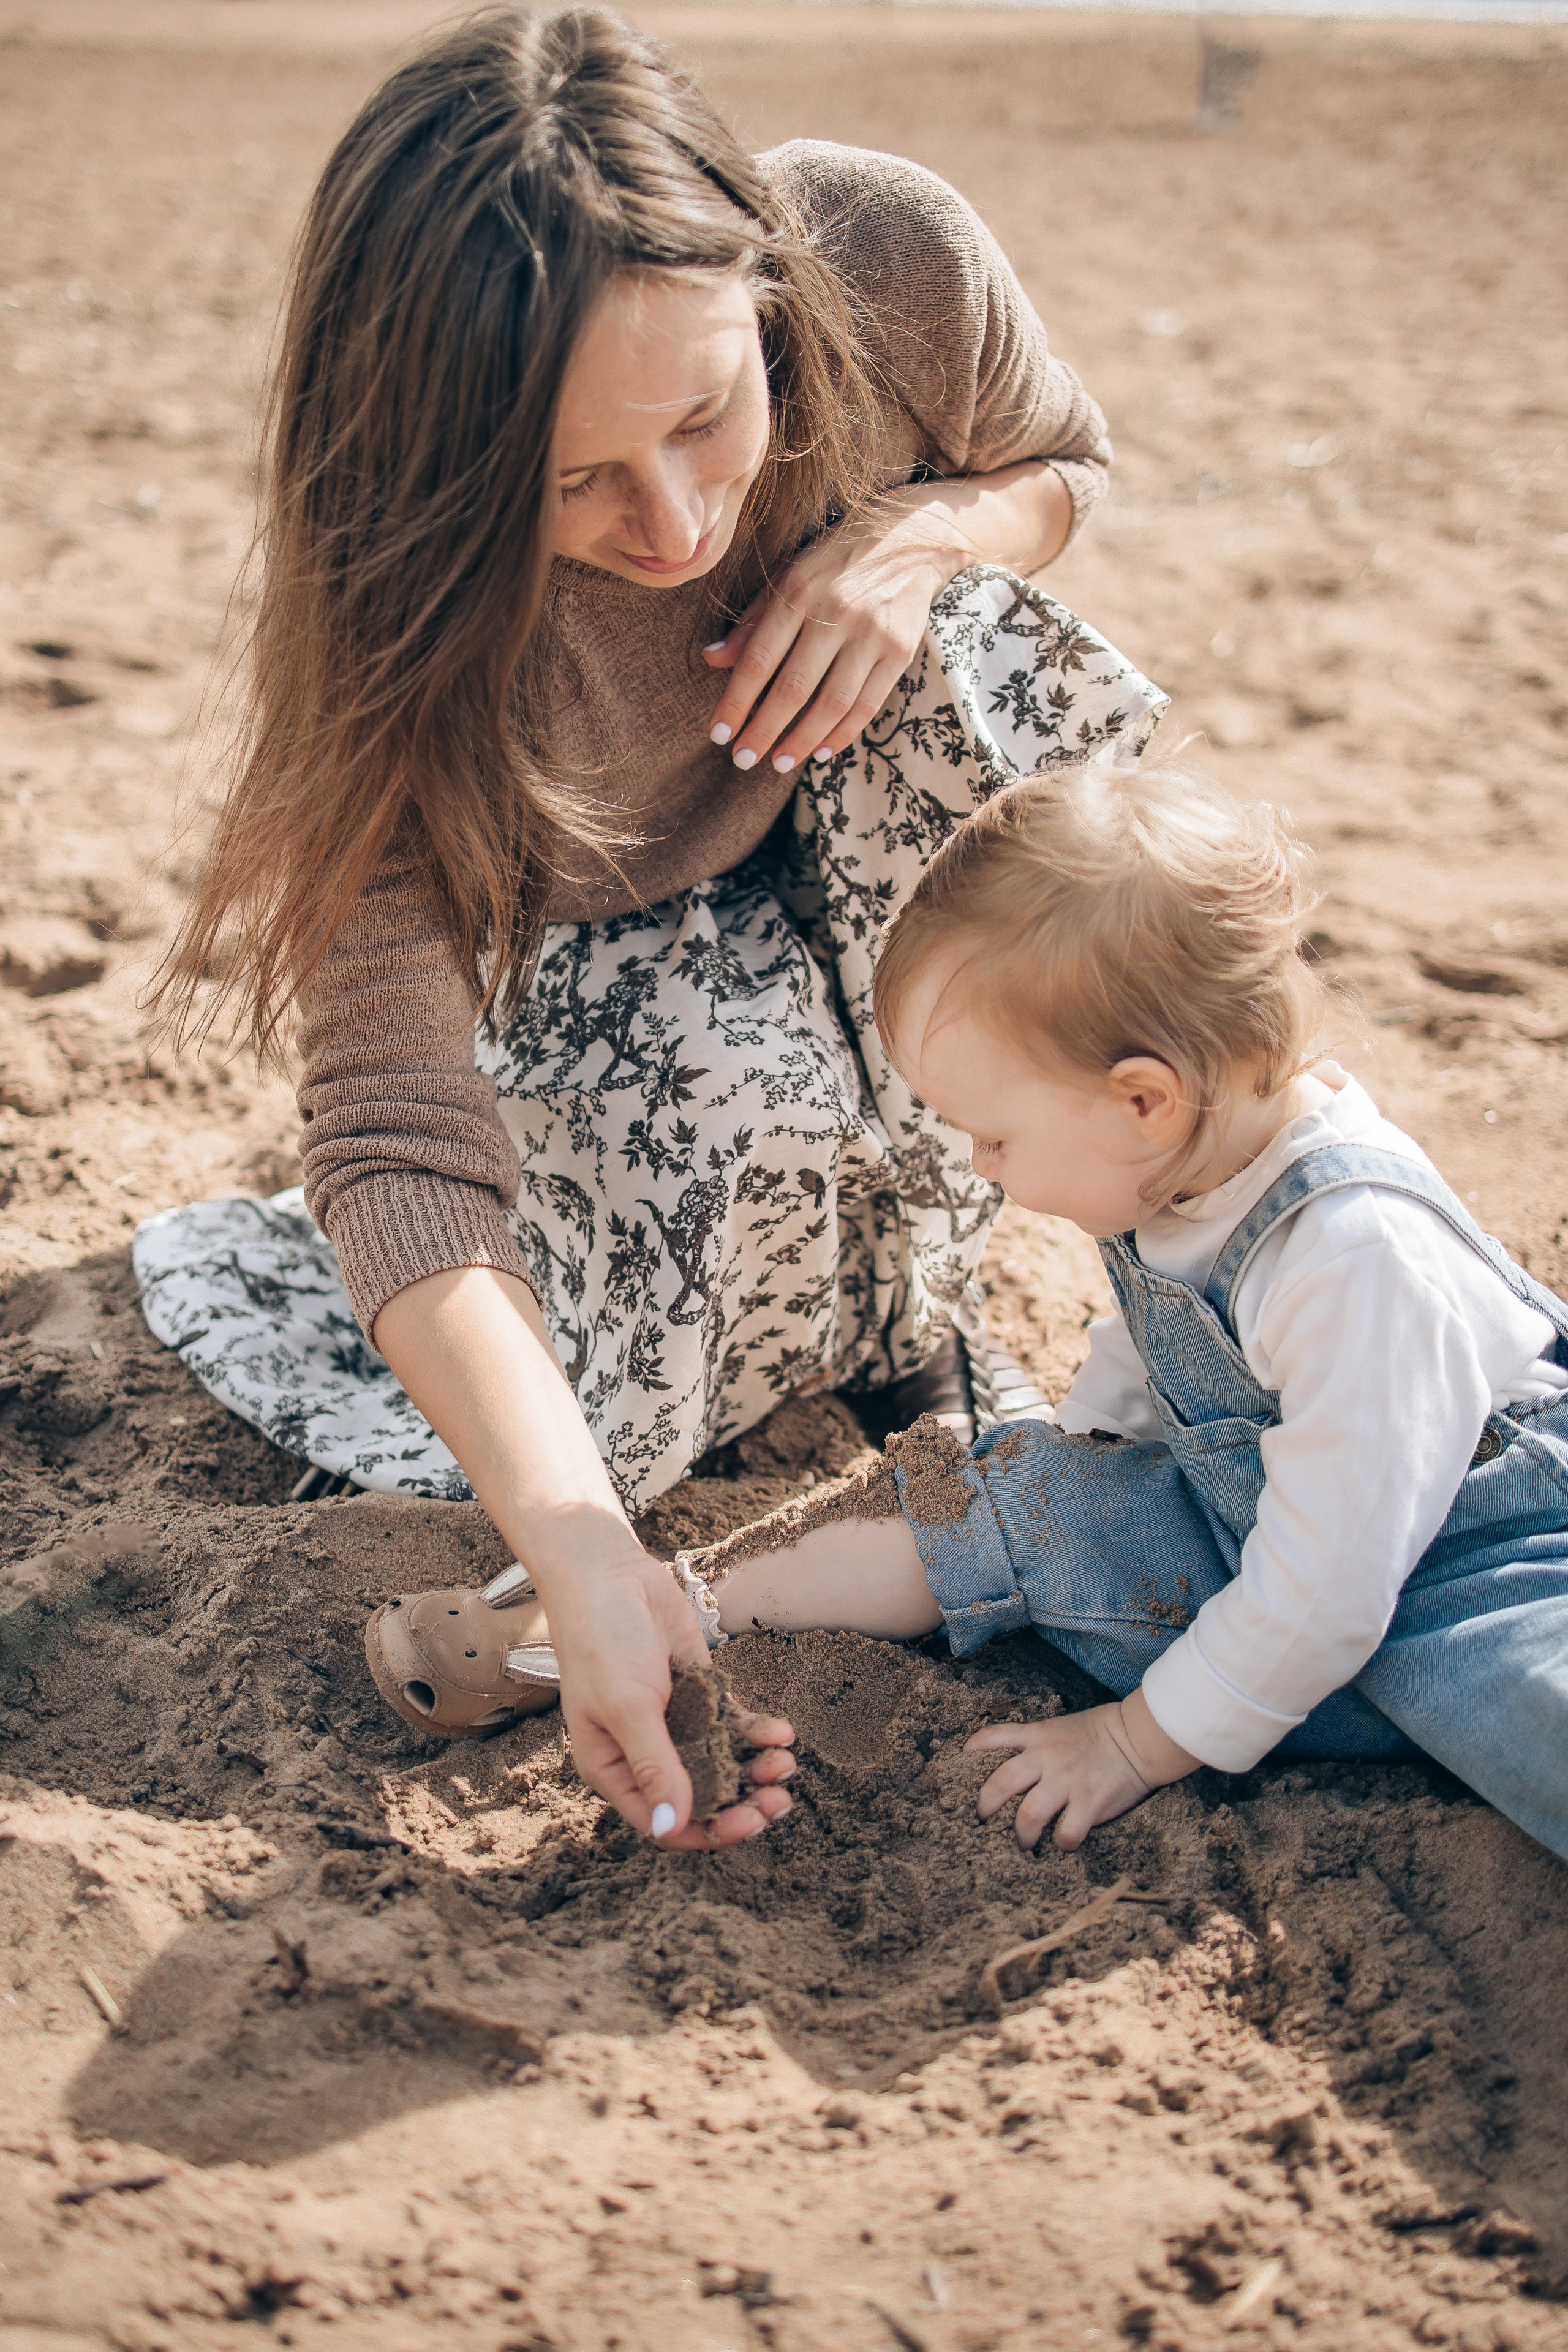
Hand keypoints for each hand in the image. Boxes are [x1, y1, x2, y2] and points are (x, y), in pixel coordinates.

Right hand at [545, 1542, 795, 1850]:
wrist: (609, 1574)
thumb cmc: (602, 1641)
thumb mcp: (628, 1707)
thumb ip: (654, 1764)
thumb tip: (672, 1826)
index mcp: (614, 1769)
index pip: (666, 1822)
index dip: (708, 1830)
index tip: (750, 1822)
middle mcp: (645, 1753)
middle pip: (701, 1797)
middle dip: (742, 1803)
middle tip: (780, 1801)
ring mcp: (674, 1722)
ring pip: (722, 1763)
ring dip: (756, 1769)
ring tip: (786, 1764)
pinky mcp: (697, 1691)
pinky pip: (732, 1724)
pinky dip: (757, 1732)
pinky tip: (782, 1732)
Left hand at [702, 496, 964, 775]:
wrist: (910, 542)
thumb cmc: (836, 563)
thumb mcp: (788, 576)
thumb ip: (752, 620)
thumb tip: (712, 658)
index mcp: (798, 591)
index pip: (759, 659)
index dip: (736, 702)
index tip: (719, 734)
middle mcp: (835, 612)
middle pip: (793, 688)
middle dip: (764, 731)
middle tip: (742, 760)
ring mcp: (871, 634)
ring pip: (832, 703)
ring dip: (801, 740)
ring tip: (778, 762)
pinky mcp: (900, 651)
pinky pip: (868, 705)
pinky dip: (842, 734)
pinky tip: (819, 752)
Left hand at [965, 1690, 1198, 1850]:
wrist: (1137, 1737)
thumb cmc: (1099, 1733)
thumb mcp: (1060, 1726)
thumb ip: (1037, 1742)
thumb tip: (1016, 1763)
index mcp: (1038, 1736)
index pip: (996, 1736)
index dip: (973, 1749)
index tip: (959, 1761)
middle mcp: (1047, 1758)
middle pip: (1002, 1782)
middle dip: (985, 1805)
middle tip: (982, 1819)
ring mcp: (1067, 1780)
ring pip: (1029, 1814)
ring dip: (1021, 1834)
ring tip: (1023, 1843)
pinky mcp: (1089, 1801)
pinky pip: (1067, 1831)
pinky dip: (1061, 1843)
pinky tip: (1063, 1844)